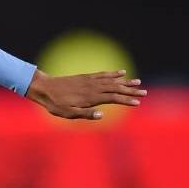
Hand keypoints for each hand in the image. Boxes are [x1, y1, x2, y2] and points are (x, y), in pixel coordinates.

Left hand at [27, 69, 145, 119]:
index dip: (126, 100)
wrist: (43, 87)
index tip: (138, 102)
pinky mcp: (85, 77)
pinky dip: (113, 73)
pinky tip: (121, 72)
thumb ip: (85, 114)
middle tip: (144, 92)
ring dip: (125, 81)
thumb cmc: (55, 104)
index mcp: (90, 98)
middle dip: (131, 91)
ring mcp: (89, 81)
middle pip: (116, 88)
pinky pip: (102, 74)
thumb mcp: (68, 114)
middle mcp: (92, 87)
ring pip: (111, 81)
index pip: (113, 98)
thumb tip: (102, 115)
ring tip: (138, 82)